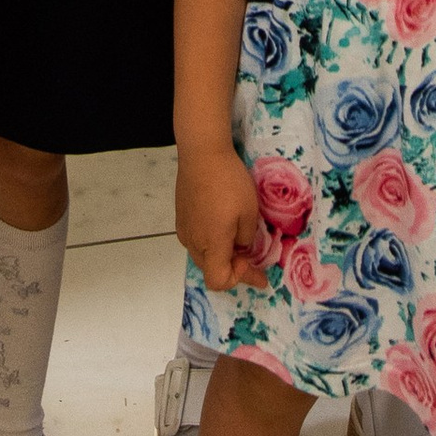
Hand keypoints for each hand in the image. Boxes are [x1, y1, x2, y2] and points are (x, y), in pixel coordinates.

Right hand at [176, 140, 269, 292]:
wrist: (202, 154)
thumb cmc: (229, 182)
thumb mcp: (249, 212)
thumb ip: (246, 238)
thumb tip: (241, 246)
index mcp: (212, 244)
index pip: (218, 281)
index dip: (239, 279)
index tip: (254, 265)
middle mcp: (193, 242)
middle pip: (210, 270)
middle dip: (233, 269)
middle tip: (252, 260)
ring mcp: (184, 230)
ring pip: (202, 256)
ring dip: (220, 256)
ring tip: (237, 242)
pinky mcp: (180, 218)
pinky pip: (196, 241)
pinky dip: (211, 243)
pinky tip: (221, 227)